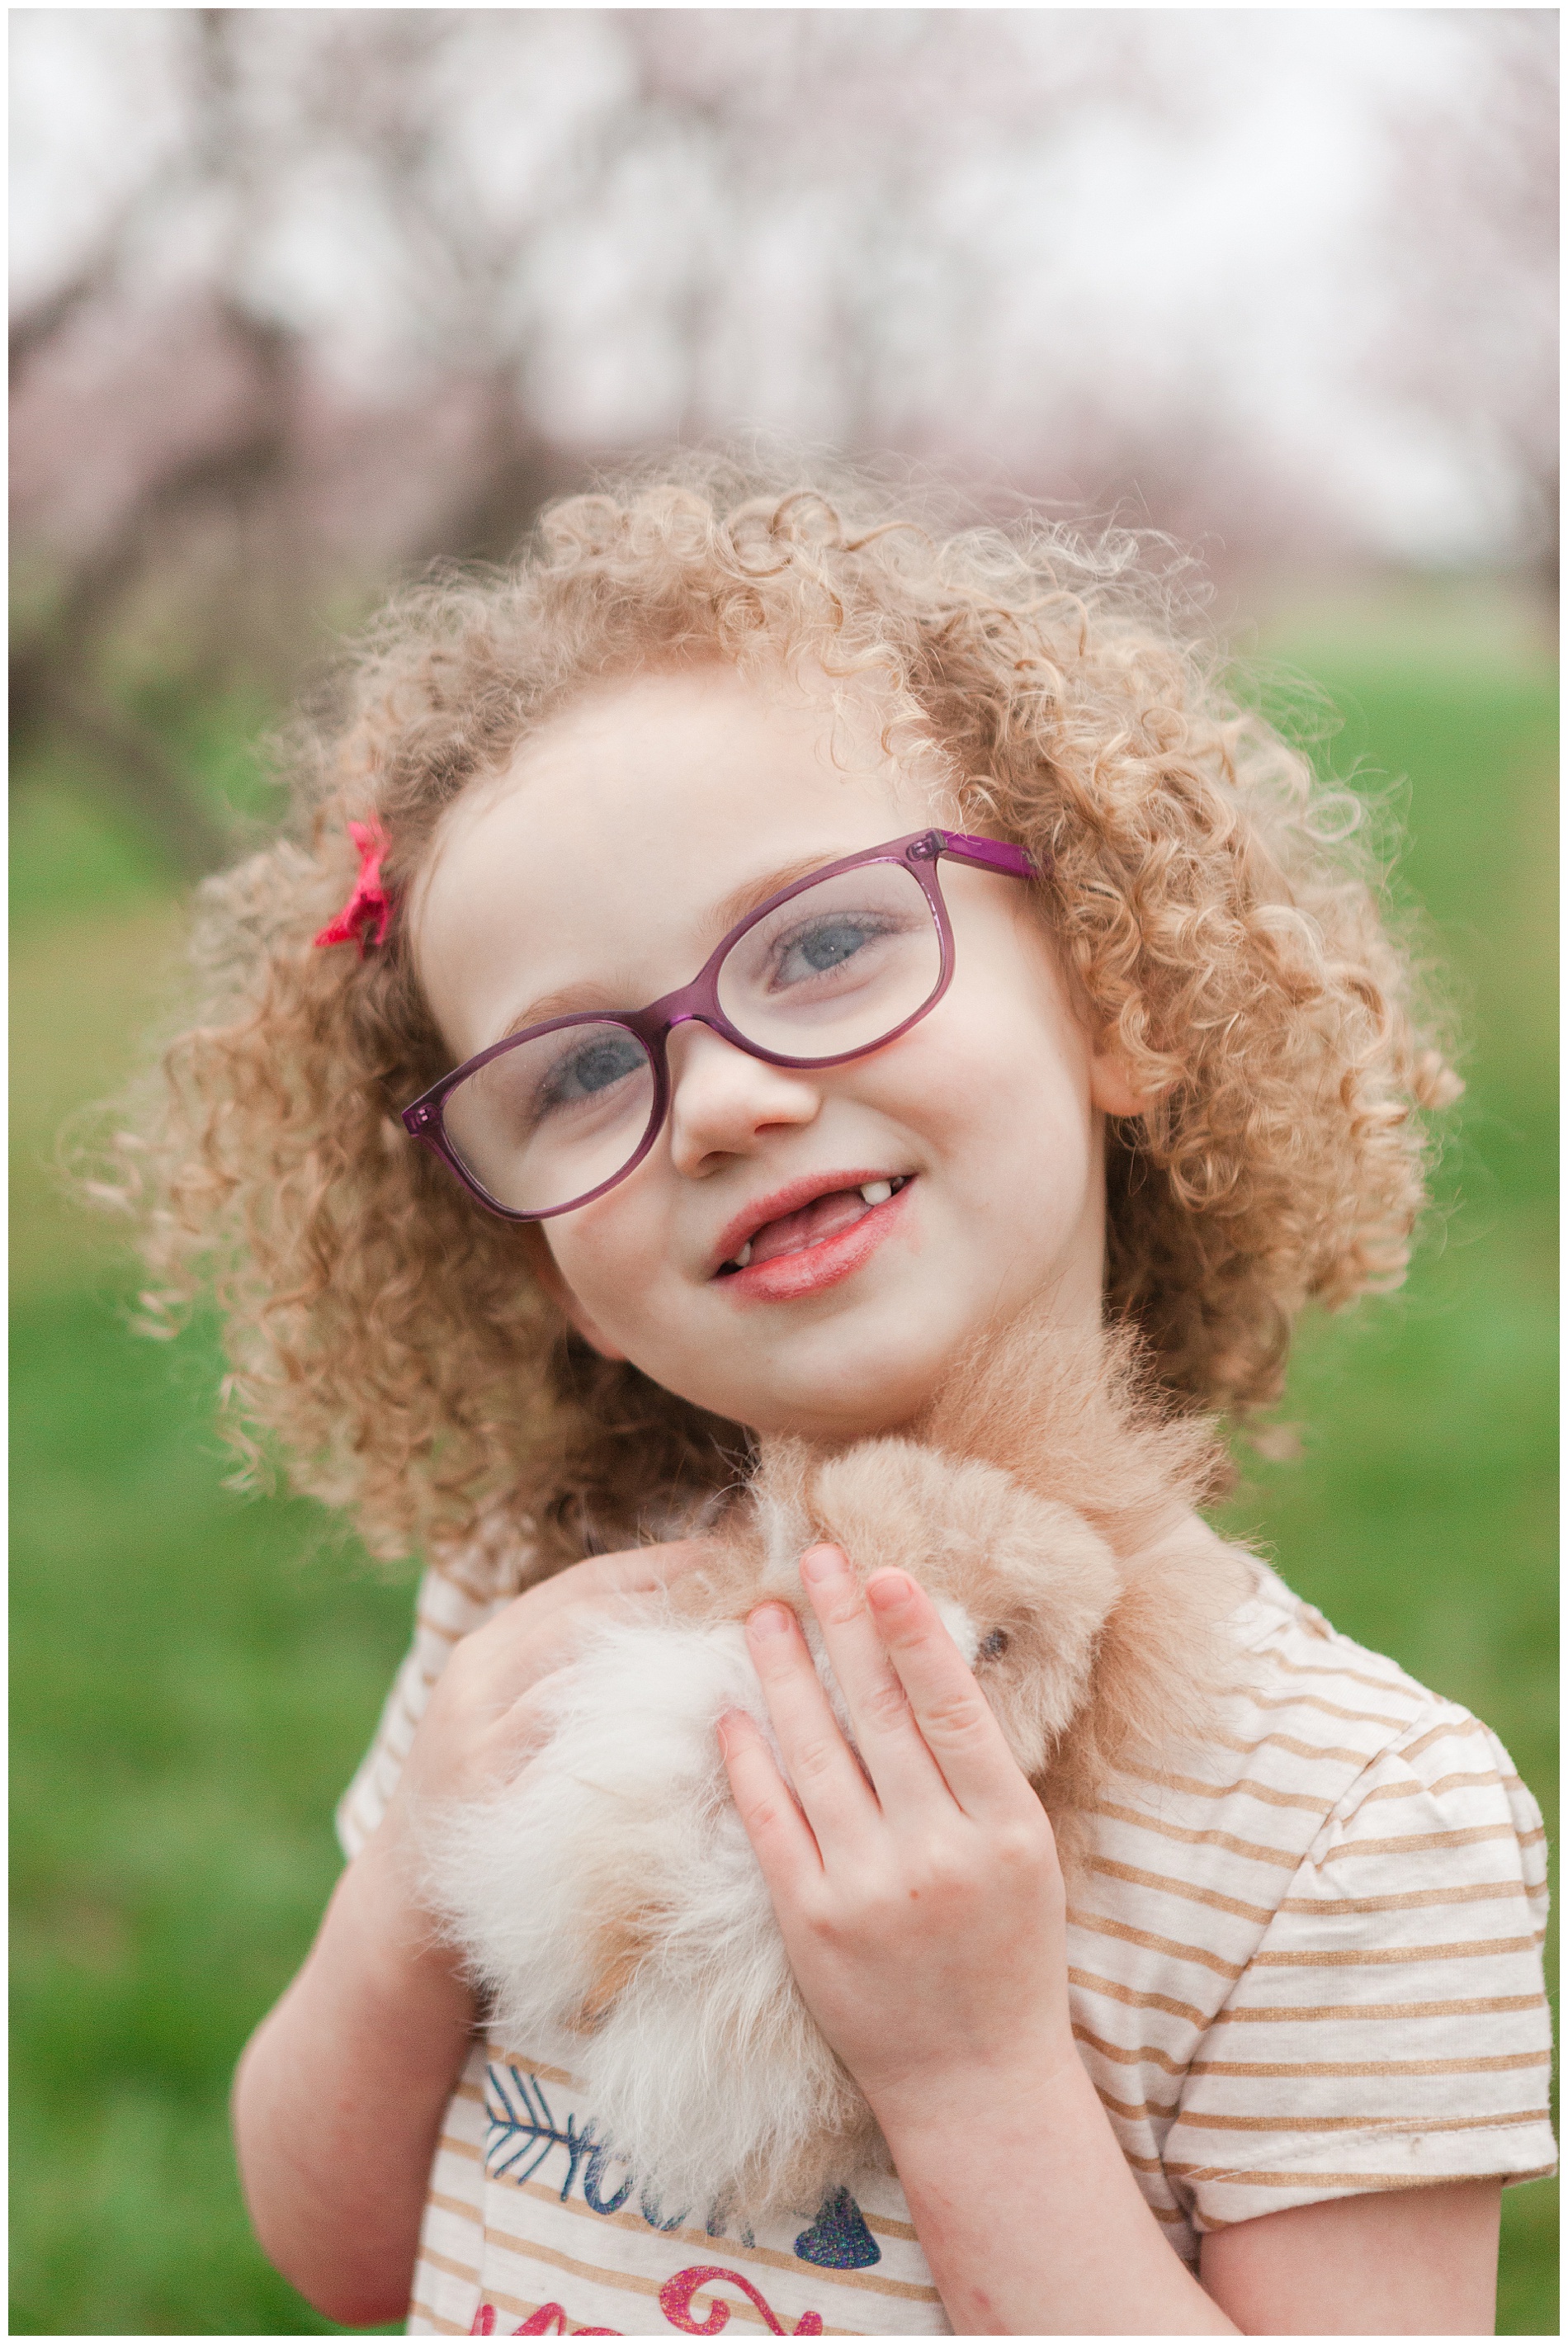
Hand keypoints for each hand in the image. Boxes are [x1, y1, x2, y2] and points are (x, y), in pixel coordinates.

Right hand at [367, 1538, 713, 1925]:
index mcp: (484, 1648)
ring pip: (577, 1683)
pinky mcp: (487, 1809)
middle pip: (586, 1619)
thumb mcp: (506, 1713)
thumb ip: (570, 1666)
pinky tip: (691, 1742)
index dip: (666, 1561)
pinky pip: (568, 1766)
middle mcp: (474, 1684)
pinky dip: (631, 1748)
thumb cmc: (482, 1796)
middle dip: (675, 1601)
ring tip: (740, 1659)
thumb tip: (678, 1613)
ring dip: (663, 1668)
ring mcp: (476, 1747)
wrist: (402, 1904)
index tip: (738, 1550)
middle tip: (756, 1594)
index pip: (586, 1582)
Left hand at [718, 1545, 1076, 2134]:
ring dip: (784, 1675)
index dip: (913, 1634)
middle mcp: (937, 1855)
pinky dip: (748, 1762)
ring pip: (815, 1756)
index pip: (951, 1710)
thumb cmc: (1009, 1952)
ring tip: (762, 1615)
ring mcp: (868, 1891)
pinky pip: (770, 1823)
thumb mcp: (1025, 1854)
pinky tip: (732, 1712)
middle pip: (879, 1716)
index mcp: (1006, 1831)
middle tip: (813, 1556)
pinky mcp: (810, 1924)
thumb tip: (927, 1663)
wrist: (976, 2082)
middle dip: (842, 1627)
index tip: (882, 1571)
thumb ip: (978, 1772)